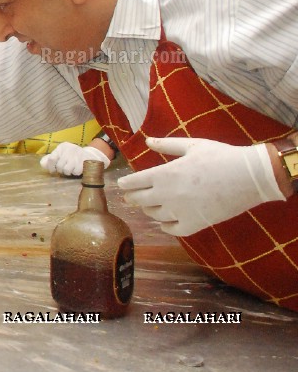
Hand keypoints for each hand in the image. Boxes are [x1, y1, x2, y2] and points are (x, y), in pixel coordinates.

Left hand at [40, 142, 107, 175]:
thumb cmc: (72, 156)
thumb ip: (50, 159)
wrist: (91, 155)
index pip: (52, 158)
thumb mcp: (61, 154)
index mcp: (62, 147)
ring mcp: (77, 156)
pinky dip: (75, 172)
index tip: (53, 170)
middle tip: (65, 168)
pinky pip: (75, 172)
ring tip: (70, 169)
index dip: (50, 166)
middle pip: (59, 166)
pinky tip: (77, 168)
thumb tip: (43, 165)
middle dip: (61, 170)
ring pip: (66, 170)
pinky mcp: (84, 162)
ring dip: (68, 172)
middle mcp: (69, 150)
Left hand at [117, 136, 284, 235]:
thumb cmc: (220, 157)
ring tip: (149, 206)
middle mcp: (166, 194)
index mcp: (163, 174)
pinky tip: (166, 222)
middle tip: (130, 197)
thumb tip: (147, 141)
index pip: (133, 183)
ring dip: (149, 210)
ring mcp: (179, 211)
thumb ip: (166, 145)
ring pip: (153, 215)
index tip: (123, 184)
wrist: (249, 177)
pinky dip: (165, 226)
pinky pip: (172, 230)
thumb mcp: (191, 145)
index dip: (125, 184)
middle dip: (132, 198)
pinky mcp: (194, 224)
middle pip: (138, 200)